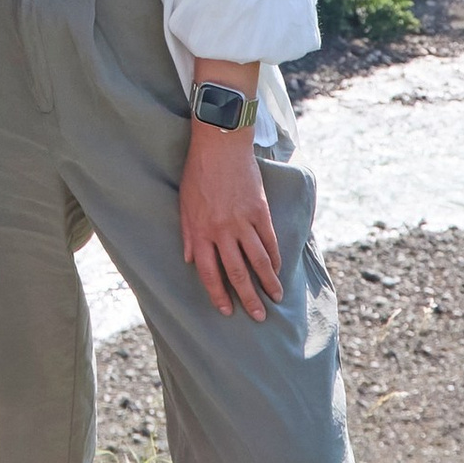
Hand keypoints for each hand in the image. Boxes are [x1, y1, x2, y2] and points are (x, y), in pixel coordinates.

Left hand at [180, 114, 281, 321]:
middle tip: (258, 316)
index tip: (226, 309)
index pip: (210, 273)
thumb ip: (189, 235)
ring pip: (258, 260)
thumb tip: (191, 261)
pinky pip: (269, 240)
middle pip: (237, 272)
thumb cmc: (198, 174)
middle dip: (248, 298)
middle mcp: (222, 231)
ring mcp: (243, 222)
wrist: (220, 146)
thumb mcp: (185, 206)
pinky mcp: (260, 211)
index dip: (218, 294)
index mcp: (201, 232)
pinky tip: (278, 269)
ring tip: (275, 298)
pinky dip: (275, 257)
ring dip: (268, 282)